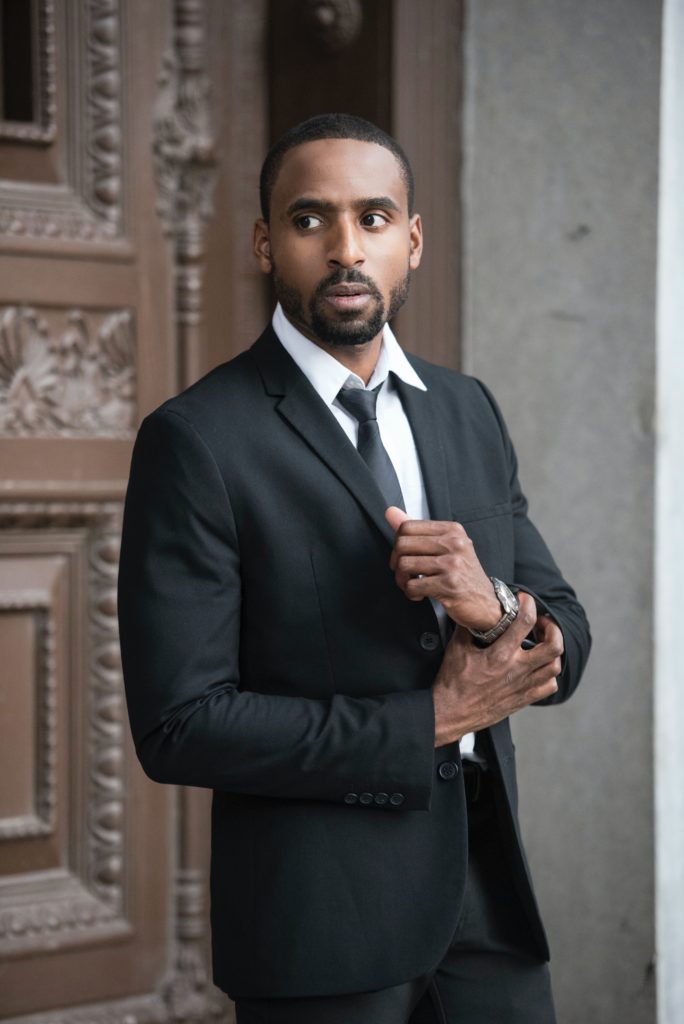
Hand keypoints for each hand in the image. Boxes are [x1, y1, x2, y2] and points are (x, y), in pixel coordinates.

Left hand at [385, 506, 501, 630]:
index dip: (398, 544)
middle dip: (396, 563)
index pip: (407, 527)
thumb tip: (390, 512)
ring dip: (402, 580)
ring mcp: (453, 564)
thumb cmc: (462, 574)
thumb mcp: (444, 546)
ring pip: (404, 565)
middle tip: (405, 574)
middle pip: (402, 544)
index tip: (403, 556)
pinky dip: (411, 593)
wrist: (485, 602)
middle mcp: (454, 543)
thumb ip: (416, 530)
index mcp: (452, 530)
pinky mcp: (450, 585)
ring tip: (411, 585)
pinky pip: (413, 586)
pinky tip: (420, 594)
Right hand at [431, 592, 563, 745]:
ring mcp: (522, 686)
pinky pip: (549, 686)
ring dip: (553, 651)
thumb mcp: (456, 649)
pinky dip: (549, 674)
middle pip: (553, 646)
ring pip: (554, 666)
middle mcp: (516, 670)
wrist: (451, 713)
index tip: (525, 599)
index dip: (529, 605)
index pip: (525, 622)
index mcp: (500, 655)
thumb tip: (473, 611)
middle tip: (542, 623)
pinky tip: (539, 667)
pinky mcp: (522, 699)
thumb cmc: (452, 683)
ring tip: (543, 643)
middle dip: (552, 628)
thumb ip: (467, 628)